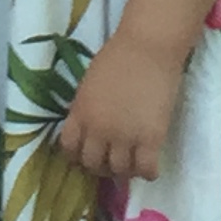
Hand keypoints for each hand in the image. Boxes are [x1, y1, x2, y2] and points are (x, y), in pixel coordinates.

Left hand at [57, 32, 183, 180]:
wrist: (147, 48)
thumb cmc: (117, 57)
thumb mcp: (88, 84)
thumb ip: (85, 109)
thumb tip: (89, 130)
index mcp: (80, 113)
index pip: (68, 148)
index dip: (76, 156)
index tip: (86, 154)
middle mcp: (99, 129)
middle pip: (92, 164)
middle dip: (100, 166)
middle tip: (111, 160)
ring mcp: (125, 137)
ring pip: (119, 171)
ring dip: (124, 171)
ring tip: (131, 162)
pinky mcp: (151, 139)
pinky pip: (146, 170)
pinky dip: (146, 172)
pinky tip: (148, 164)